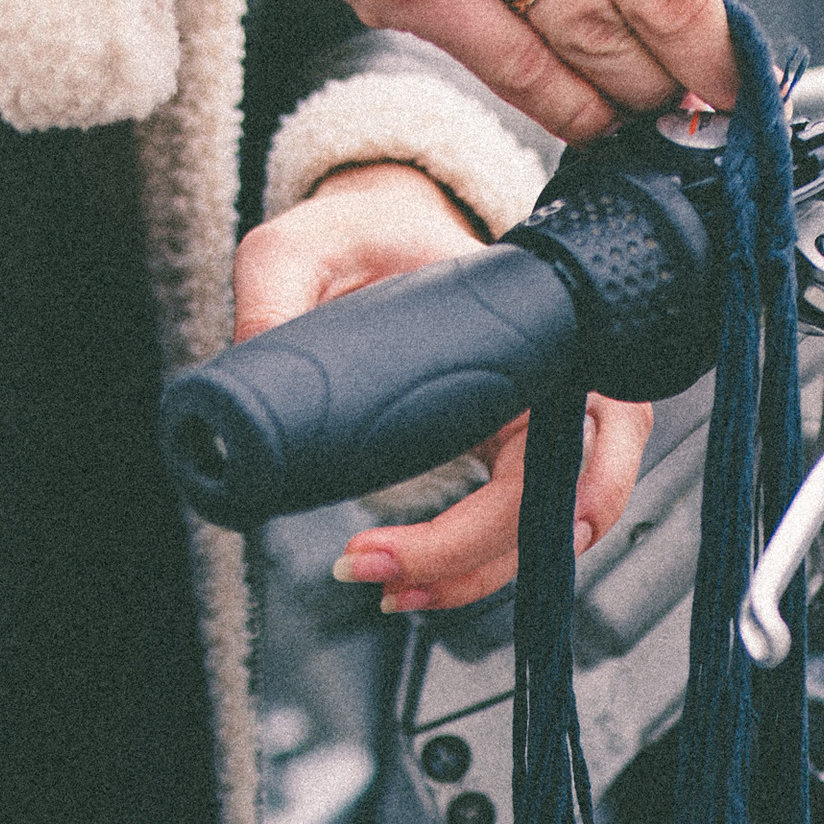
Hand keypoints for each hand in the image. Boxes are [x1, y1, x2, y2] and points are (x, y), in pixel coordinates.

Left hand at [234, 164, 651, 610]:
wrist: (391, 234)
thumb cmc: (369, 230)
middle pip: (572, 509)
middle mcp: (562, 380)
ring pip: (556, 530)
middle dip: (481, 565)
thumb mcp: (307, 242)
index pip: (558, 447)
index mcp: (536, 330)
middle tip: (387, 586)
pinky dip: (479, 567)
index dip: (483, 523)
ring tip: (392, 593)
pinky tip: (414, 584)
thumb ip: (274, 286)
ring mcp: (551, 418)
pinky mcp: (524, 448)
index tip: (384, 546)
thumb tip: (251, 364)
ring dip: (481, 579)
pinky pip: (528, 524)